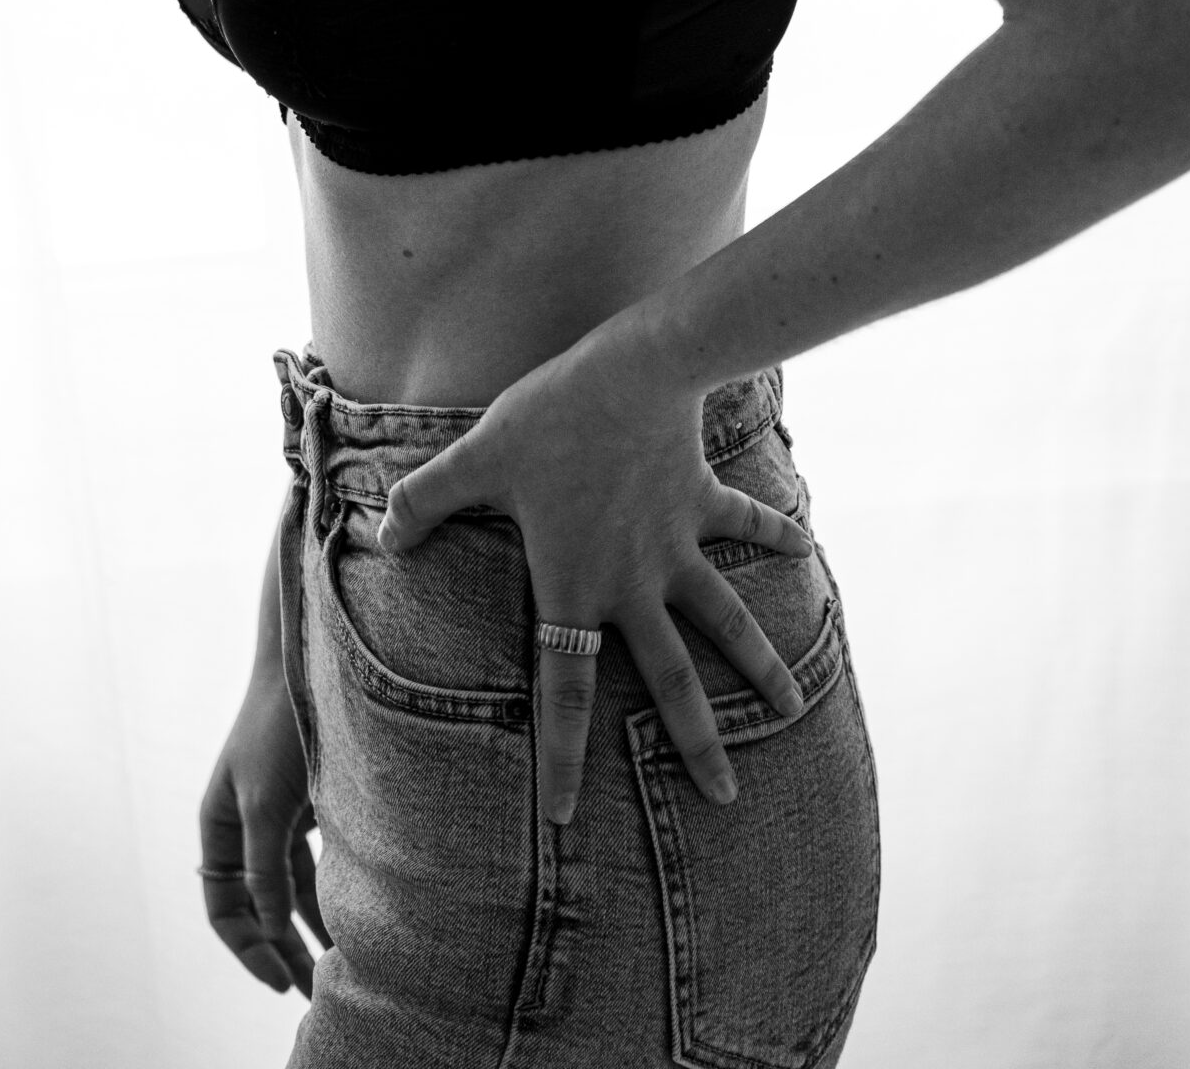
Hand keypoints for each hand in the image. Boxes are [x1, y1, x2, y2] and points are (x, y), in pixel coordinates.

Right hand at [199, 667, 329, 996]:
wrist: (310, 664)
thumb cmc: (277, 727)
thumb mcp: (266, 804)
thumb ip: (264, 867)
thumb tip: (272, 926)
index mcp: (218, 825)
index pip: (223, 907)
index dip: (247, 948)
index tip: (278, 981)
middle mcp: (244, 825)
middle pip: (258, 905)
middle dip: (281, 948)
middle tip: (309, 994)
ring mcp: (277, 816)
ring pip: (290, 888)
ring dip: (310, 926)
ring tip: (338, 968)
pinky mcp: (310, 804)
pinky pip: (317, 864)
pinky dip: (330, 893)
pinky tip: (351, 921)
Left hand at [376, 307, 812, 825]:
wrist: (632, 370)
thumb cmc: (550, 419)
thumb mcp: (476, 458)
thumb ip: (427, 500)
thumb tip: (386, 533)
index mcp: (576, 586)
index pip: (565, 689)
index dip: (561, 754)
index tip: (565, 818)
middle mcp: (634, 582)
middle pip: (670, 679)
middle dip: (698, 742)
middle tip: (726, 797)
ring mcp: (676, 545)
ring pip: (724, 620)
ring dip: (760, 662)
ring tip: (792, 703)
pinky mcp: (701, 500)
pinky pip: (743, 523)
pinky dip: (774, 534)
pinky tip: (804, 548)